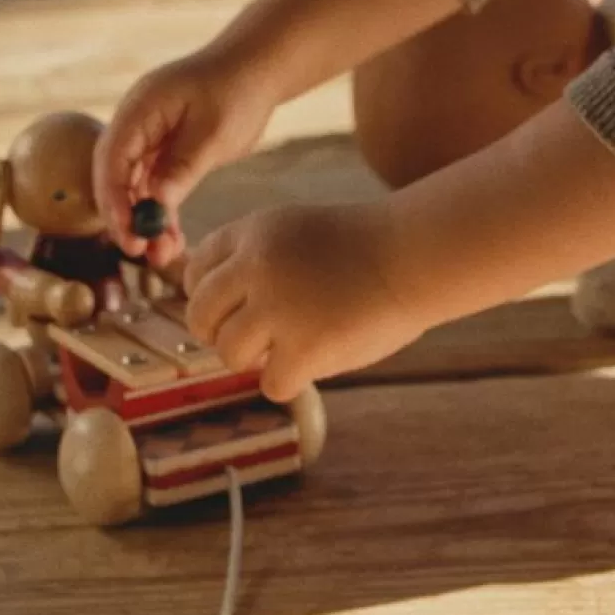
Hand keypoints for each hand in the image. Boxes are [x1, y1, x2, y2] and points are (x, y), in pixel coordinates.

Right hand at [92, 46, 279, 271]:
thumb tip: (156, 203)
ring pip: (134, 184)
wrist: (258, 67)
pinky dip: (161, 210)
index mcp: (141, 108)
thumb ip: (183, 168)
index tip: (129, 234)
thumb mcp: (214, 134)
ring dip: (145, 219)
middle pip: (115, 175)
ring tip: (164, 254)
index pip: (112, 158)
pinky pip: (153, 184)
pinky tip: (172, 238)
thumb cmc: (238, 91)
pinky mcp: (164, 148)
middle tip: (141, 251)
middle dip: (125, 215)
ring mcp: (148, 135)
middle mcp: (136, 122)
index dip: (114, 199)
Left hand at [183, 200, 427, 401]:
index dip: (212, 297)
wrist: (417, 255)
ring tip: (291, 347)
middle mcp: (256, 267)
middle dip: (221, 333)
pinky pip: (271, 383)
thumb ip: (256, 261)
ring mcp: (278, 308)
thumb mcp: (298, 232)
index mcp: (254, 232)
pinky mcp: (303, 348)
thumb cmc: (366, 249)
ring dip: (256, 359)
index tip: (236, 308)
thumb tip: (216, 309)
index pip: (197, 271)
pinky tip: (316, 361)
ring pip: (229, 354)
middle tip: (256, 340)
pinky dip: (292, 380)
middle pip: (200, 316)